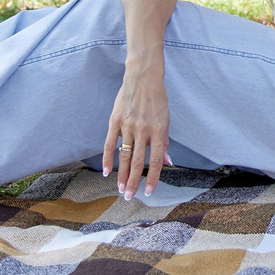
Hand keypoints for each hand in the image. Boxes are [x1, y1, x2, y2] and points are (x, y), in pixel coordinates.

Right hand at [105, 69, 171, 199]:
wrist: (143, 77)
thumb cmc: (157, 99)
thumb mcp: (166, 119)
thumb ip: (164, 142)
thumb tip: (167, 162)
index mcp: (158, 130)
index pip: (155, 161)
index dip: (153, 179)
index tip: (149, 192)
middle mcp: (143, 130)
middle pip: (137, 162)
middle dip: (133, 182)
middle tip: (129, 197)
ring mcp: (127, 125)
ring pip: (123, 156)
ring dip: (121, 175)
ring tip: (120, 189)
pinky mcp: (115, 121)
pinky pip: (109, 144)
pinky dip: (108, 159)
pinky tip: (107, 172)